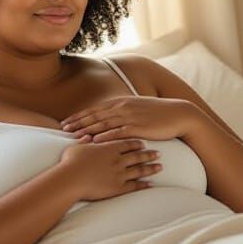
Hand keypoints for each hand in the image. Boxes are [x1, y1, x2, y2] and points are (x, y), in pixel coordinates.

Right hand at [56, 139, 162, 201]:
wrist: (70, 179)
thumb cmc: (70, 162)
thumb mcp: (76, 147)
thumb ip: (83, 141)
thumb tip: (84, 135)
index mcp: (109, 148)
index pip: (127, 143)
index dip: (136, 143)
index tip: (144, 143)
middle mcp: (117, 160)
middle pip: (137, 156)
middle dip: (149, 154)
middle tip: (159, 153)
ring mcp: (119, 174)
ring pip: (139, 170)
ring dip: (150, 168)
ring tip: (160, 167)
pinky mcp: (118, 188)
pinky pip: (134, 186)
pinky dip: (144, 185)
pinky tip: (151, 184)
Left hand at [60, 96, 201, 142]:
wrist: (178, 114)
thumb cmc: (158, 114)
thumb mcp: (138, 109)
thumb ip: (123, 112)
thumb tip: (111, 118)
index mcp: (121, 102)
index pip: (95, 109)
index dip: (80, 116)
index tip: (66, 122)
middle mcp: (123, 107)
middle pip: (95, 116)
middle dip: (78, 123)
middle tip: (64, 129)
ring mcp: (130, 116)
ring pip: (104, 124)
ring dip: (88, 130)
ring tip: (74, 136)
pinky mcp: (138, 127)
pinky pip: (118, 132)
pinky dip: (106, 136)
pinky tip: (96, 141)